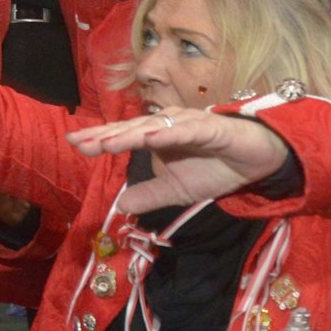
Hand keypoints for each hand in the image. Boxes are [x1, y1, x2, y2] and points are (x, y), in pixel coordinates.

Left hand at [67, 107, 290, 212]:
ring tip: (106, 143)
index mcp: (157, 136)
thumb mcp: (177, 190)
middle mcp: (168, 125)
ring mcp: (188, 124)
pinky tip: (150, 140)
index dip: (99, 139)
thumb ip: (150, 196)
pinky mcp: (211, 128)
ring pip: (154, 129)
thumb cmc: (215, 168)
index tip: (73, 143)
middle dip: (106, 136)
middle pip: (131, 129)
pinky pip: (187, 131)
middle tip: (80, 142)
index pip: (123, 136)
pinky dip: (168, 134)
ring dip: (129, 135)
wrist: (257, 161)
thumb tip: (121, 207)